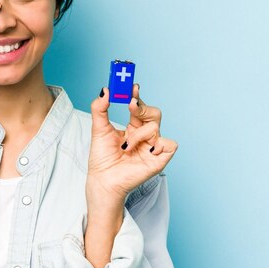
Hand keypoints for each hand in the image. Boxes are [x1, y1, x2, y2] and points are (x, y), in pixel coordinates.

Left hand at [87, 85, 177, 200]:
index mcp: (133, 127)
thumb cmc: (102, 158)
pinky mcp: (159, 160)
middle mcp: (145, 135)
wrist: (103, 180)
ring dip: (138, 135)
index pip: (139, 107)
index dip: (137, 96)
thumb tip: (105, 90)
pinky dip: (159, 145)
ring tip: (125, 147)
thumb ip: (100, 108)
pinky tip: (146, 151)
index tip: (132, 87)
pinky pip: (170, 144)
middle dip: (142, 107)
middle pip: (154, 113)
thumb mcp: (98, 129)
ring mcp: (152, 147)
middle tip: (131, 105)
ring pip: (155, 128)